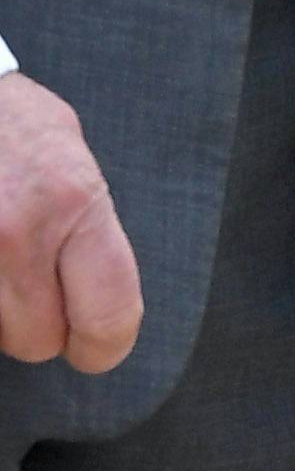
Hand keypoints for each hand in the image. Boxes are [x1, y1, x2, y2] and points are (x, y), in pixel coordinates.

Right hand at [0, 74, 143, 373]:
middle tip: (34, 292)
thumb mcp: (73, 159)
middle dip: (38, 327)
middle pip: (36, 341)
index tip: (96, 349)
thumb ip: (90, 229)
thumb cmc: (12, 121)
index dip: (104, 347)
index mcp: (73, 205)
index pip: (107, 316)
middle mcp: (16, 233)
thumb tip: (102, 302)